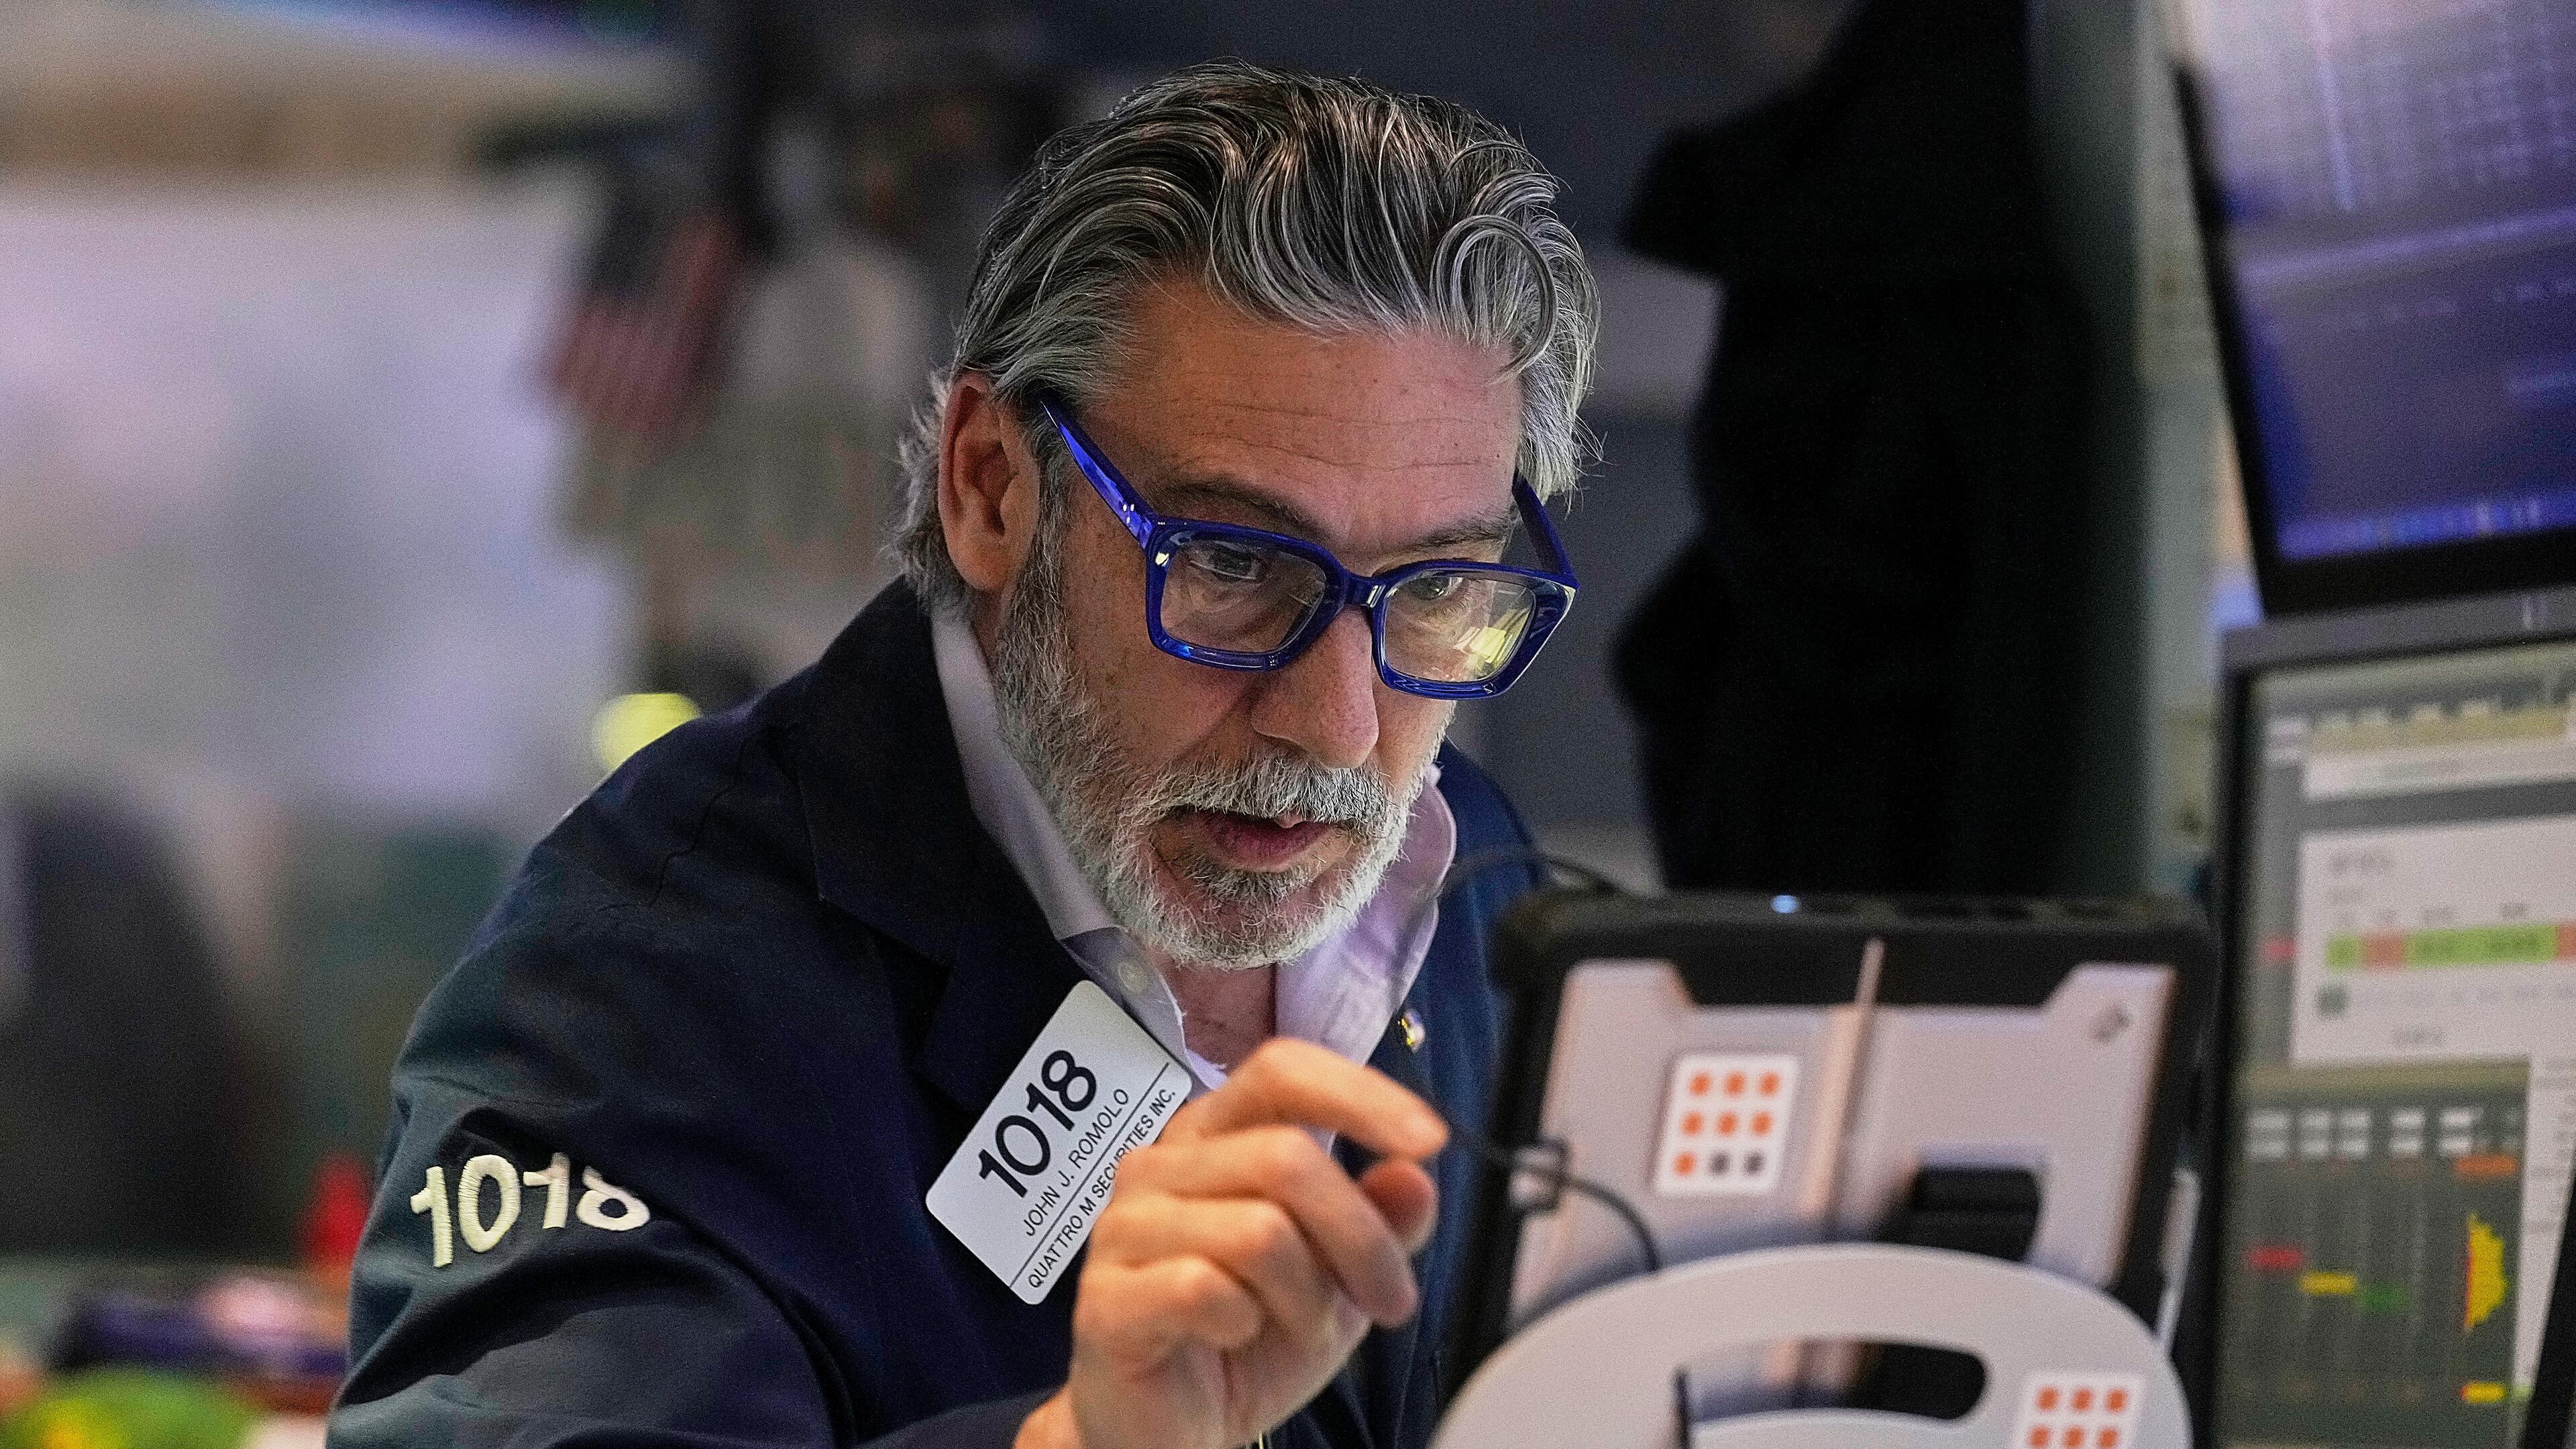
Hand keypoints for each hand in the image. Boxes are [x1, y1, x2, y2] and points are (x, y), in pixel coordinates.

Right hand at [1014, 1039, 1447, 1448]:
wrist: (1174, 1429)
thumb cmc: (1249, 1338)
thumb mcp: (1340, 1277)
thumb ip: (1381, 1223)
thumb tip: (1414, 1175)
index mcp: (1216, 1135)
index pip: (1282, 1071)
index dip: (1358, 1095)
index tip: (1429, 1139)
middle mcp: (1163, 1164)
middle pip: (1287, 1157)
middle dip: (1361, 1239)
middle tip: (1389, 1301)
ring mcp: (1126, 1227)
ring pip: (1257, 1230)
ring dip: (1307, 1295)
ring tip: (1299, 1327)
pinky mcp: (1106, 1297)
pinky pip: (1202, 1287)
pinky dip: (1243, 1322)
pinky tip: (1232, 1337)